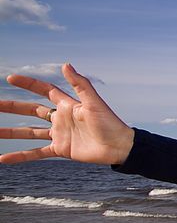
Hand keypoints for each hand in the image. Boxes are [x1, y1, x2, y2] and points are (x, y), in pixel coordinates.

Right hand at [0, 63, 134, 164]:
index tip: (10, 78)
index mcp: (68, 105)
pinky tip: (3, 158)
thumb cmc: (110, 123)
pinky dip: (20, 155)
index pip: (45, 90)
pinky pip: (36, 152)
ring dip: (11, 132)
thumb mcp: (94, 102)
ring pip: (29, 132)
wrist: (119, 147)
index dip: (29, 84)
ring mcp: (60, 134)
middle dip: (12, 107)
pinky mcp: (61, 150)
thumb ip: (80, 84)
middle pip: (31, 110)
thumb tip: (65, 64)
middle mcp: (61, 118)